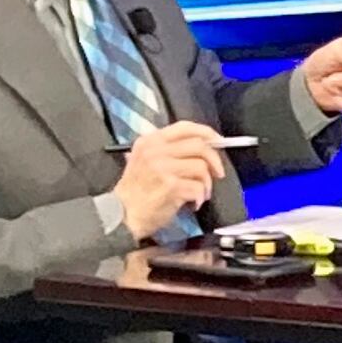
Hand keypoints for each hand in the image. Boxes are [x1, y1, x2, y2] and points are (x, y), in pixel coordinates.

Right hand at [113, 121, 228, 240]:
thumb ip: (167, 149)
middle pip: (199, 145)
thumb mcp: (143, 160)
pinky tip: (193, 203)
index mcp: (150, 141)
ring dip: (207, 183)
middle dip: (215, 160)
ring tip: (201, 193)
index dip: (207, 132)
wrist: (122, 215)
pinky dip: (201, 196)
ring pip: (201, 167)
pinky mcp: (170, 186)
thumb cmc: (136, 191)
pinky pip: (198, 187)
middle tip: (217, 173)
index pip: (185, 127)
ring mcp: (162, 168)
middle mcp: (155, 151)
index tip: (219, 141)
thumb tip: (202, 145)